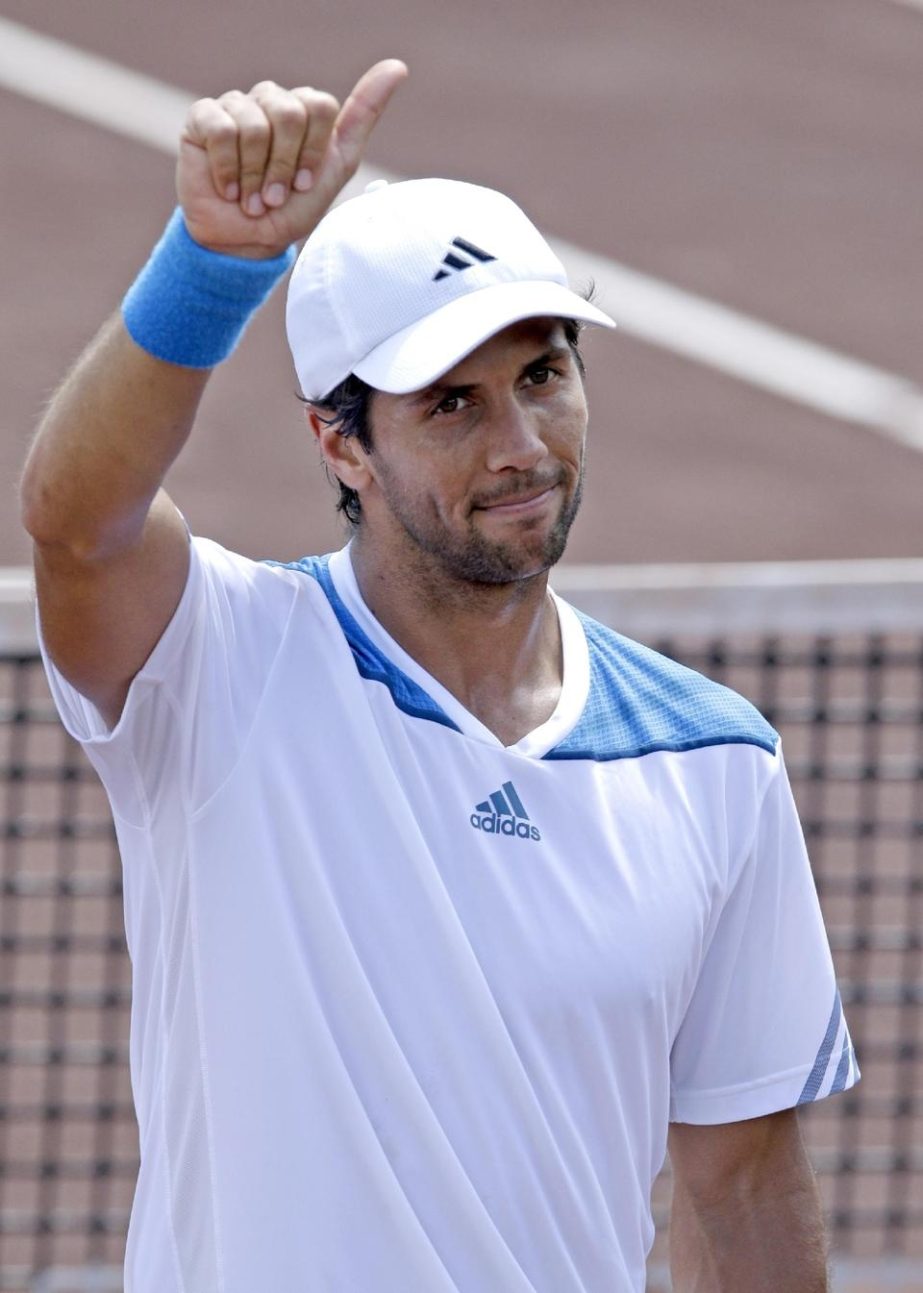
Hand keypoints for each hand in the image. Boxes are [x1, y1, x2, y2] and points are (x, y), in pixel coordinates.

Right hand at [176, 60, 407, 257]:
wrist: (246, 242)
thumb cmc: (291, 209)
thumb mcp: (336, 168)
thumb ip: (363, 117)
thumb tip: (397, 67)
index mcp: (304, 108)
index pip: (320, 107)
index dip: (312, 151)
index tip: (304, 183)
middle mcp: (271, 100)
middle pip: (290, 113)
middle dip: (284, 166)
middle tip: (275, 196)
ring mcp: (236, 105)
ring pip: (254, 124)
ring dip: (255, 176)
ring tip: (251, 199)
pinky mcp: (202, 118)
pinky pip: (222, 130)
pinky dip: (228, 170)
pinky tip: (228, 189)